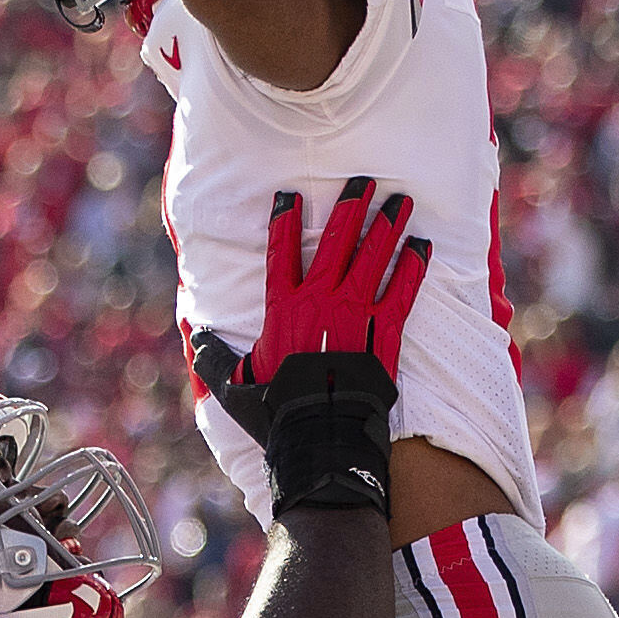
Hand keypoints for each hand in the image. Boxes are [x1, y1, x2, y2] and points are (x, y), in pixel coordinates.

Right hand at [188, 180, 429, 512]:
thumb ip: (215, 358)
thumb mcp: (234, 387)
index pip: (281, 253)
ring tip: (400, 202)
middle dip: (350, 206)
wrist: (323, 436)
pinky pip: (402, 290)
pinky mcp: (384, 331)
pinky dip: (413, 267)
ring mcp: (354, 312)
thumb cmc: (277, 414)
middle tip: (364, 180)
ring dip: (387, 225)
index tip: (290, 194)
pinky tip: (423, 247)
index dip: (284, 221)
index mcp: (283, 309)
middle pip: (335, 241)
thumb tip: (195, 337)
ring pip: (373, 256)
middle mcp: (320, 301)